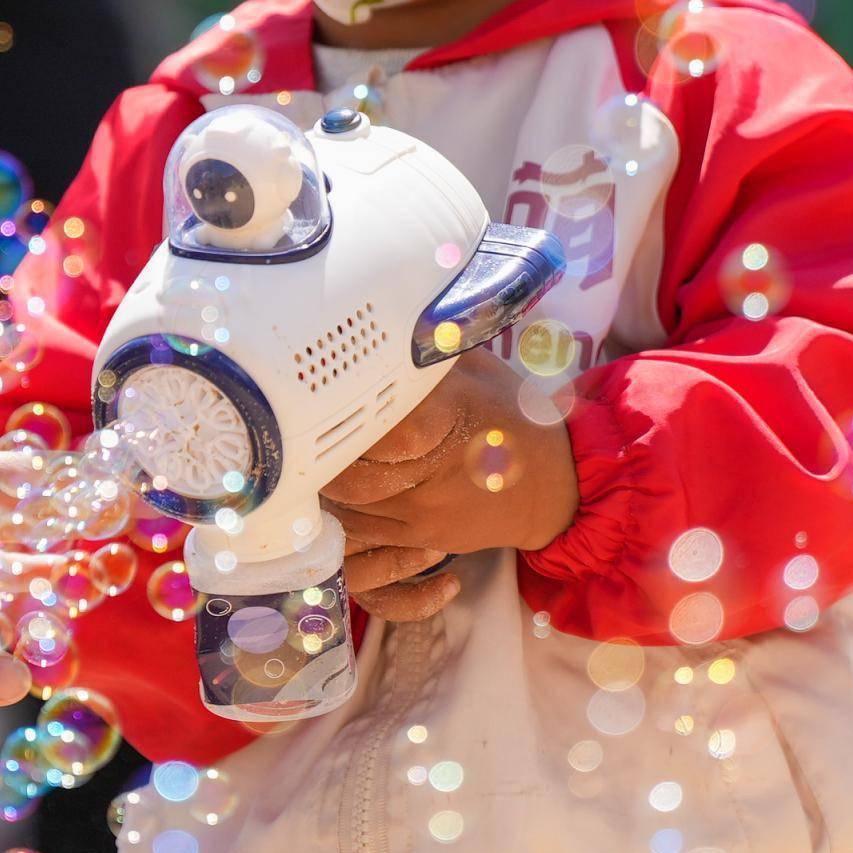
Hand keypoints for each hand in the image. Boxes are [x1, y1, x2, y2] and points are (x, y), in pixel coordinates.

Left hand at [320, 347, 579, 622]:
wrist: (557, 487)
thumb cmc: (513, 417)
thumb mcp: (479, 369)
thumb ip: (431, 348)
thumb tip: (382, 315)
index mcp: (449, 418)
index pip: (378, 420)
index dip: (343, 411)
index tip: (316, 392)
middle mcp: (435, 470)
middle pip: (352, 467)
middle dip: (321, 449)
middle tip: (295, 425)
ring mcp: (426, 511)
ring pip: (349, 501)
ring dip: (321, 479)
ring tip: (305, 453)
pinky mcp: (421, 537)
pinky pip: (363, 528)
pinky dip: (337, 507)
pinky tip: (325, 484)